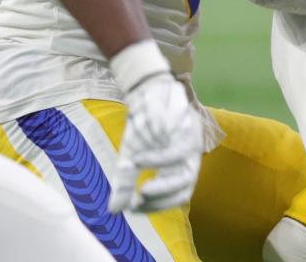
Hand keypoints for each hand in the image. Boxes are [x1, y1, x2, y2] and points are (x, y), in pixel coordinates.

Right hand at [109, 72, 202, 212]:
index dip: (158, 205)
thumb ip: (125, 182)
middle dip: (164, 196)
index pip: (178, 195)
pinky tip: (140, 158)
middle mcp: (189, 156)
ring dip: (162, 180)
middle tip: (140, 197)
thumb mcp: (130, 157)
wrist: (145, 95)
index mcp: (178, 167)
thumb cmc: (142, 128)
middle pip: (187, 184)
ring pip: (187, 169)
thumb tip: (113, 210)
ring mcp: (191, 141)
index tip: (134, 208)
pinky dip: (159, 157)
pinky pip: (178, 146)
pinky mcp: (189, 124)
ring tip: (138, 178)